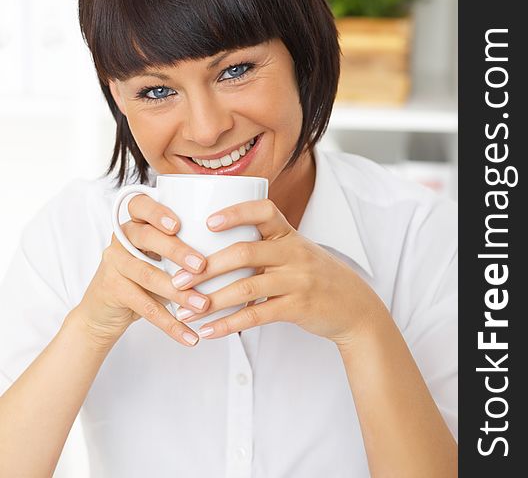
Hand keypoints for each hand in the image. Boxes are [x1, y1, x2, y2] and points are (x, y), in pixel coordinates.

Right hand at [75, 194, 212, 347]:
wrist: (103, 311)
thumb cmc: (145, 275)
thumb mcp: (161, 255)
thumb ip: (186, 246)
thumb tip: (239, 249)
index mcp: (136, 222)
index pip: (139, 205)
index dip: (157, 212)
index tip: (178, 225)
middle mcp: (121, 238)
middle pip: (146, 237)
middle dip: (177, 251)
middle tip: (202, 265)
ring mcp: (114, 264)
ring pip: (147, 275)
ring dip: (178, 292)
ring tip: (203, 305)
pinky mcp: (112, 291)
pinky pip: (144, 308)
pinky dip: (170, 324)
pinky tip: (190, 336)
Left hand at [171, 199, 383, 345]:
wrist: (354, 306)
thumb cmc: (314, 276)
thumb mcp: (296, 252)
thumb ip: (265, 247)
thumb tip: (213, 249)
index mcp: (289, 234)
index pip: (263, 210)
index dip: (235, 212)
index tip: (206, 222)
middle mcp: (293, 252)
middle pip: (244, 252)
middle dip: (206, 266)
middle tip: (177, 279)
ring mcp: (297, 280)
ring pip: (246, 287)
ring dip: (210, 301)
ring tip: (184, 311)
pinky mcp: (297, 307)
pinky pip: (256, 316)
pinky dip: (228, 324)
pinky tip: (208, 331)